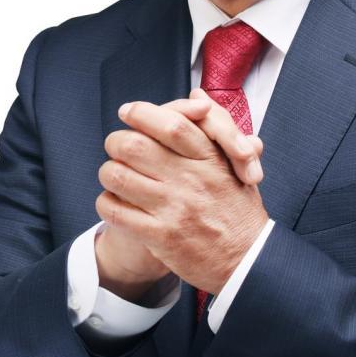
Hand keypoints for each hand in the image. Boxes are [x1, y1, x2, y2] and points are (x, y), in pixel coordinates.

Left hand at [97, 92, 268, 293]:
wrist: (248, 259)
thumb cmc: (239, 209)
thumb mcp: (235, 164)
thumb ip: (216, 129)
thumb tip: (197, 96)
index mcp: (210, 158)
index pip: (171, 124)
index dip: (142, 113)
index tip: (129, 111)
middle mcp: (190, 179)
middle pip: (134, 145)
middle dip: (117, 141)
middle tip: (117, 145)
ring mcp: (174, 208)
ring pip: (118, 176)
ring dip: (109, 172)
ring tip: (115, 174)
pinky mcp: (160, 236)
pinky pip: (116, 211)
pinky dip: (107, 203)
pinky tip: (115, 202)